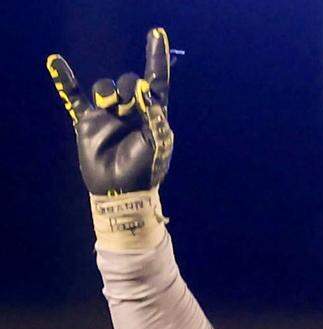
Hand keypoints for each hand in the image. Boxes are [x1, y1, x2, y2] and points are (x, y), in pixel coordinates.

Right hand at [46, 27, 172, 195]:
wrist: (121, 191)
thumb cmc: (145, 170)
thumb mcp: (158, 144)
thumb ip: (155, 117)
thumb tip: (147, 91)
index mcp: (152, 115)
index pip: (156, 82)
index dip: (156, 59)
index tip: (156, 34)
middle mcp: (131, 111)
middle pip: (128, 82)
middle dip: (129, 86)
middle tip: (130, 104)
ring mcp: (108, 115)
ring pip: (105, 87)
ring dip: (107, 92)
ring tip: (111, 107)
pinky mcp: (88, 122)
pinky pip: (73, 97)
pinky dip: (64, 81)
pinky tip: (56, 62)